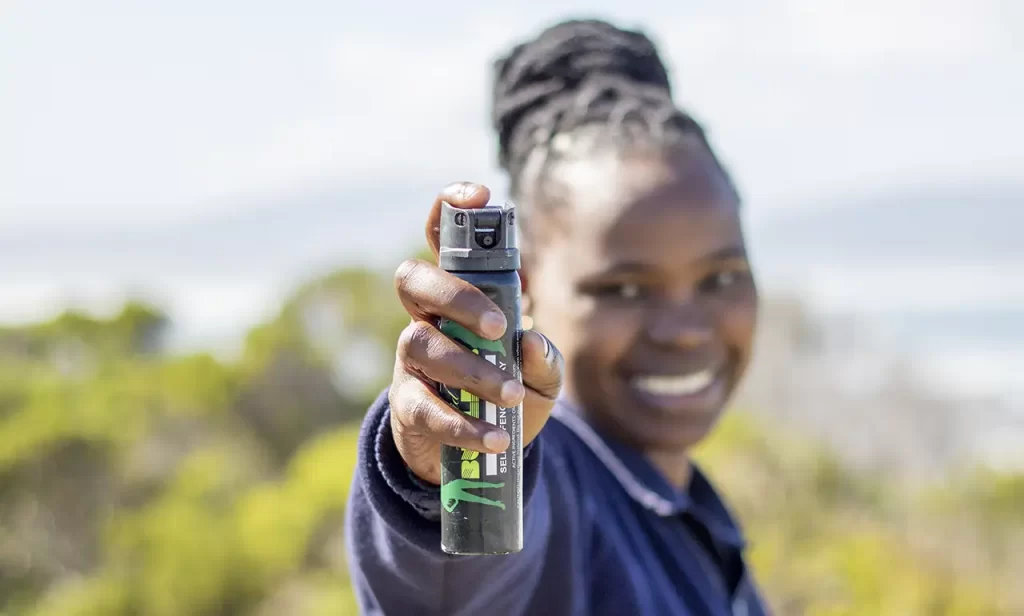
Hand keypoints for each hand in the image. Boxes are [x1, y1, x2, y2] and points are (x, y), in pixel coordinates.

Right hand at [388, 182, 562, 483]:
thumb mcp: (541, 377)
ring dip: (471, 369)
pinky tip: (495, 438)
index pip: (441, 238)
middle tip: (499, 326)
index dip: (451, 208)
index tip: (480, 196)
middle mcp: (427, 317)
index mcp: (459, 294)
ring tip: (512, 394)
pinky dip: (463, 424)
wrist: (480, 453)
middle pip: (413, 280)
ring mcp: (412, 359)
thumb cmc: (509, 393)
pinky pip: (424, 406)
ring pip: (422, 344)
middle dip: (455, 296)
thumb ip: (545, 359)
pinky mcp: (407, 404)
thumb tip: (530, 342)